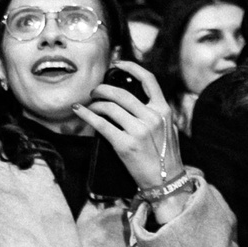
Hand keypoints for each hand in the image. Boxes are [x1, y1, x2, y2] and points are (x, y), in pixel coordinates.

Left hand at [73, 62, 183, 190]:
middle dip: (103, 89)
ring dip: (95, 104)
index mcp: (164, 110)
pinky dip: (86, 115)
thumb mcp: (168, 128)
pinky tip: (79, 110)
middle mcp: (152, 117)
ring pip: (109, 107)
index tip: (118, 64)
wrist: (167, 182)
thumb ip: (155, 113)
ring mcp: (138, 130)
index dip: (131, 68)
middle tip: (94, 92)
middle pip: (121, 93)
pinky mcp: (125, 144)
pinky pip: (100, 124)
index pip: (148, 80)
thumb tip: (136, 99)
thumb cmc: (165, 156)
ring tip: (90, 106)